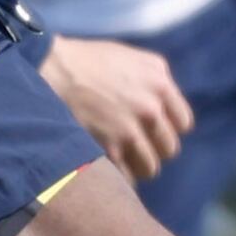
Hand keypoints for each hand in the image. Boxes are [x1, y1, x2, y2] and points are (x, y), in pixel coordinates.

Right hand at [40, 37, 195, 178]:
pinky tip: (106, 166)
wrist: (52, 70)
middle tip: (134, 147)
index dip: (168, 129)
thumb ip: (156, 80)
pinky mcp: (110, 148)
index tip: (153, 132)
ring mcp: (131, 130)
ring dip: (137, 167)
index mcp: (160, 83)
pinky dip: (119, 177)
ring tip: (120, 160)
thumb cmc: (88, 62)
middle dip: (153, 149)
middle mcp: (151, 107)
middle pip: (169, 149)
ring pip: (150, 167)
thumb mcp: (131, 58)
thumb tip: (167, 107)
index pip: (184, 124)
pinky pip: (127, 177)